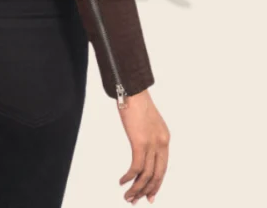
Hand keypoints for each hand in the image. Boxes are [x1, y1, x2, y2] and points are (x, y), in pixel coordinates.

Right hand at [118, 89, 169, 203]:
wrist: (132, 89)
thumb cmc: (135, 99)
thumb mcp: (145, 119)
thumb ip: (146, 132)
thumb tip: (139, 140)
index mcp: (165, 138)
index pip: (163, 168)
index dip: (156, 183)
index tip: (149, 194)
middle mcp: (162, 144)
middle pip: (158, 176)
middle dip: (148, 190)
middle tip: (137, 201)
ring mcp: (152, 144)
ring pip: (147, 176)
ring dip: (137, 189)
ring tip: (127, 198)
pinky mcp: (140, 143)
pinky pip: (136, 168)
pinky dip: (129, 178)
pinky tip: (122, 182)